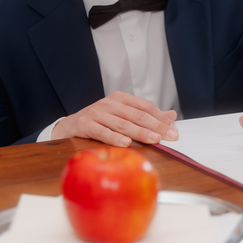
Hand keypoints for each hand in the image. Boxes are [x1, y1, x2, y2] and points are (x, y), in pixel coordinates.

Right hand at [51, 91, 178, 146]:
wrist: (68, 127)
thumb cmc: (99, 122)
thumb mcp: (122, 116)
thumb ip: (146, 116)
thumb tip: (171, 115)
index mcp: (120, 99)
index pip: (145, 106)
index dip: (161, 119)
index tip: (174, 131)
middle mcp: (109, 103)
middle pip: (137, 115)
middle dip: (155, 126)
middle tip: (169, 137)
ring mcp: (96, 112)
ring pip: (122, 123)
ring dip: (139, 132)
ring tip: (153, 140)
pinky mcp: (85, 124)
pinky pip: (102, 132)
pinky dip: (114, 138)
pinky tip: (125, 143)